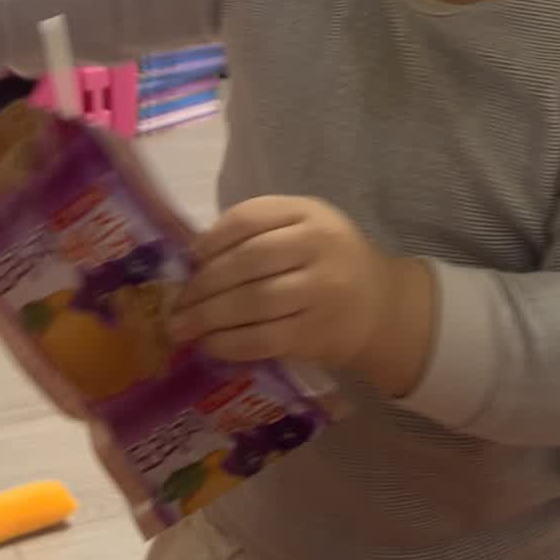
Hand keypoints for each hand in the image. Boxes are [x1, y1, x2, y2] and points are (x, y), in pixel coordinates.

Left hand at [170, 196, 433, 397]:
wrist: (382, 306)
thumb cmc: (330, 263)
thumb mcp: (306, 228)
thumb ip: (261, 233)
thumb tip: (193, 257)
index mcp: (310, 213)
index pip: (250, 217)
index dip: (212, 239)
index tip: (189, 259)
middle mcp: (319, 246)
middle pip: (247, 261)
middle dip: (203, 284)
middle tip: (177, 303)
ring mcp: (320, 291)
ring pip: (252, 302)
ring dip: (208, 317)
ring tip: (181, 328)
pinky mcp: (317, 333)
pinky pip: (263, 339)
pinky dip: (229, 344)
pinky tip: (210, 346)